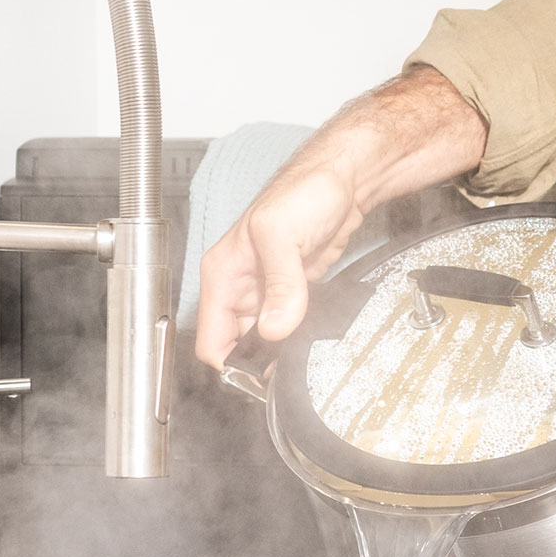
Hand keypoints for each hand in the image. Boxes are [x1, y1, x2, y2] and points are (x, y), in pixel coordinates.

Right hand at [193, 149, 368, 366]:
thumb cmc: (305, 190)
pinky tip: (312, 332)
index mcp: (223, 273)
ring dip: (281, 348)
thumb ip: (280, 284)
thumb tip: (274, 328)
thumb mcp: (283, 235)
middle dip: (259, 361)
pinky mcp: (293, 290)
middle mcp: (240, 285)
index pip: (210, 339)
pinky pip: (288, 324)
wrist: (345, 180)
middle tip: (286, 366)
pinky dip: (298, 334)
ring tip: (301, 347)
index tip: (257, 376)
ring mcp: (266, 289)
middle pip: (238, 345)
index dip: (230, 364)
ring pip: (264, 338)